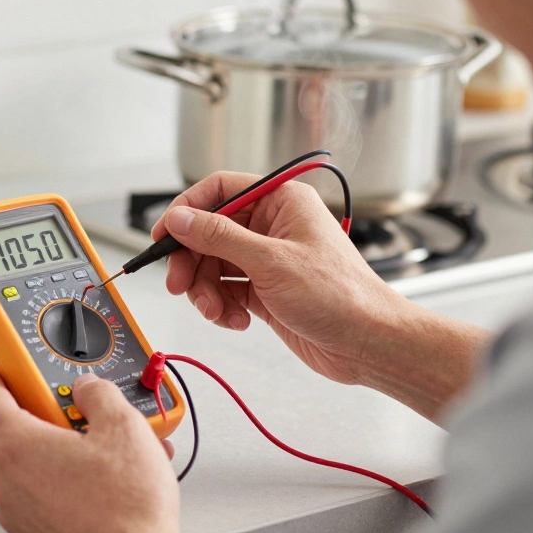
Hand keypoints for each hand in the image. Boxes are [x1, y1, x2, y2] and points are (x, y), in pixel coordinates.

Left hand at [0, 369, 195, 532]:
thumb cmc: (125, 509)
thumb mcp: (123, 426)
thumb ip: (99, 393)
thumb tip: (90, 388)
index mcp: (16, 445)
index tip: (9, 367)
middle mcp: (6, 480)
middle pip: (7, 429)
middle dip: (38, 413)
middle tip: (70, 407)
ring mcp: (17, 510)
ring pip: (25, 464)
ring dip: (54, 449)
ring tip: (100, 448)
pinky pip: (38, 493)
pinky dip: (60, 480)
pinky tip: (99, 478)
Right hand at [154, 171, 403, 384]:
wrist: (368, 343)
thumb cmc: (341, 296)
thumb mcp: (270, 261)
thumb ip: (219, 237)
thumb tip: (180, 219)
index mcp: (281, 202)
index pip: (220, 189)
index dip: (187, 209)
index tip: (164, 234)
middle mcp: (273, 226)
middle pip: (209, 232)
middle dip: (192, 261)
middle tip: (179, 284)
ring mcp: (268, 259)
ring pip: (213, 265)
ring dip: (206, 291)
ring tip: (216, 311)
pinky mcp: (265, 289)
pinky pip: (226, 290)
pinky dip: (222, 306)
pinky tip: (236, 320)